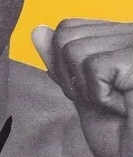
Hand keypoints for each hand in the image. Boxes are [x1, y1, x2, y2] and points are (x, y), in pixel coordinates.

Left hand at [32, 19, 132, 156]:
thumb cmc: (122, 133)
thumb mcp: (82, 91)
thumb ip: (60, 61)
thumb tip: (38, 31)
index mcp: (116, 36)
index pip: (67, 28)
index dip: (64, 64)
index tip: (93, 89)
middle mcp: (128, 33)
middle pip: (65, 37)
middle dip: (72, 78)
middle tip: (104, 100)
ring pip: (73, 51)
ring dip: (86, 90)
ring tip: (116, 104)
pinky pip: (93, 67)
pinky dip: (101, 96)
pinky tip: (124, 107)